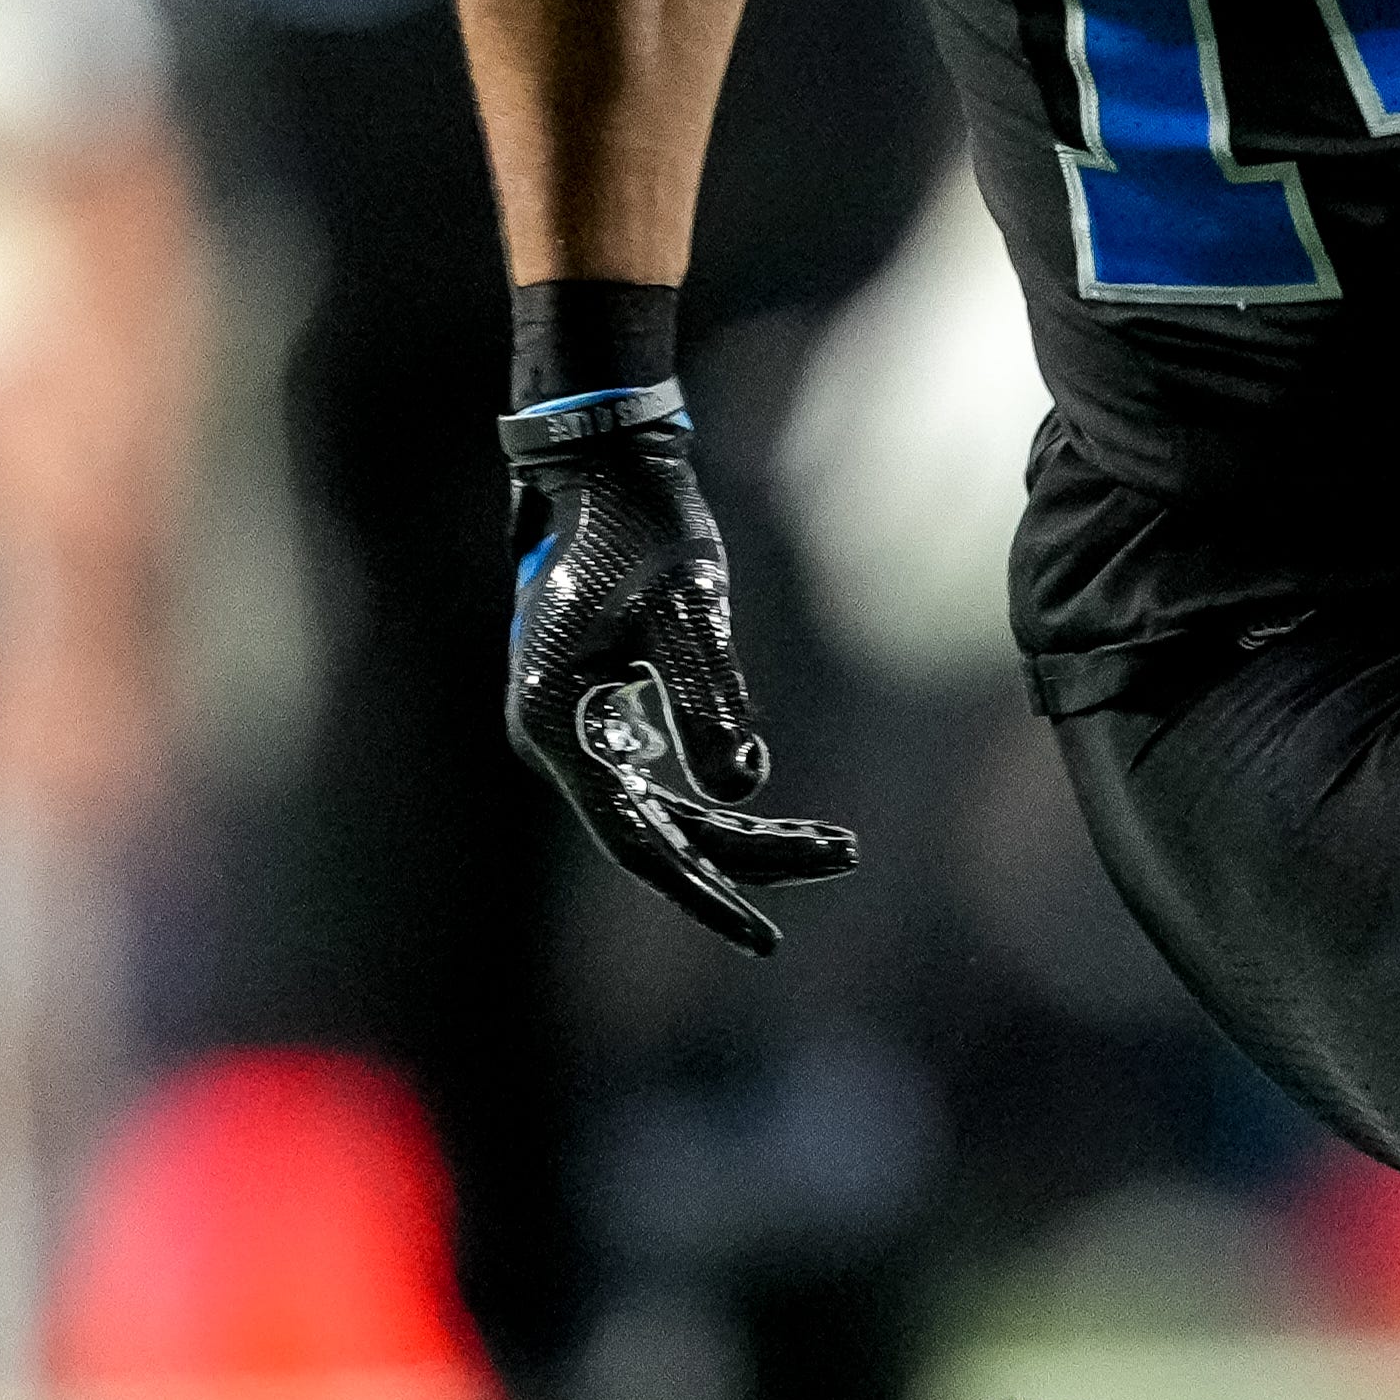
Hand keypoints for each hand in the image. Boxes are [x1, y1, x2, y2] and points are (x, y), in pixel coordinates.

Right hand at [497, 390, 858, 953]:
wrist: (607, 465)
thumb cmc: (643, 525)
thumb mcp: (688, 609)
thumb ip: (710, 698)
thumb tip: (744, 789)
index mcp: (558, 723)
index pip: (636, 840)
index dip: (704, 891)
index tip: (762, 934)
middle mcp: (555, 737)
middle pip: (659, 832)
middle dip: (752, 855)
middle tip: (844, 854)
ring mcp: (574, 726)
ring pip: (663, 808)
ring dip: (744, 830)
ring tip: (833, 842)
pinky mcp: (598, 708)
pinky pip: (658, 777)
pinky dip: (717, 795)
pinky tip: (774, 805)